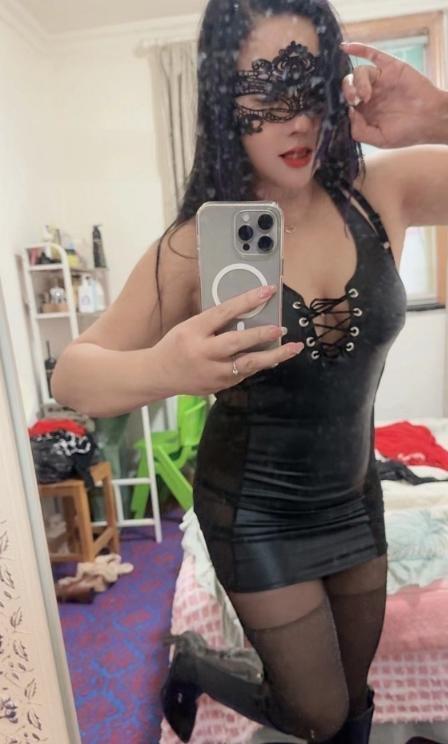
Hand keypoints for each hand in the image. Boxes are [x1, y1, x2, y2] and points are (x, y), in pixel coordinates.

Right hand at [156, 286, 302, 395]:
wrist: (159, 375)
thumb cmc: (176, 345)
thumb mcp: (189, 327)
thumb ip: (214, 322)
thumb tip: (246, 312)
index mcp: (193, 332)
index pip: (224, 312)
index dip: (247, 301)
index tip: (267, 291)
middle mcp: (203, 353)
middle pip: (237, 342)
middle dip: (262, 334)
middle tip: (280, 327)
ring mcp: (212, 373)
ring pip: (248, 365)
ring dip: (273, 356)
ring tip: (293, 348)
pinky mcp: (219, 386)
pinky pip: (244, 374)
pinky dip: (260, 364)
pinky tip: (275, 357)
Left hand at [340, 42, 442, 147]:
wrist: (431, 120)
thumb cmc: (407, 132)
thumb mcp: (379, 139)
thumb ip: (359, 130)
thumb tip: (348, 112)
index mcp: (364, 111)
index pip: (344, 102)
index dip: (340, 105)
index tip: (347, 111)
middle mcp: (369, 94)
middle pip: (349, 85)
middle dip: (347, 91)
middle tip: (355, 100)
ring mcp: (380, 80)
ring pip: (360, 72)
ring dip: (358, 82)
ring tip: (365, 95)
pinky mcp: (390, 67)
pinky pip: (373, 54)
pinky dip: (359, 49)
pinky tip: (345, 47)